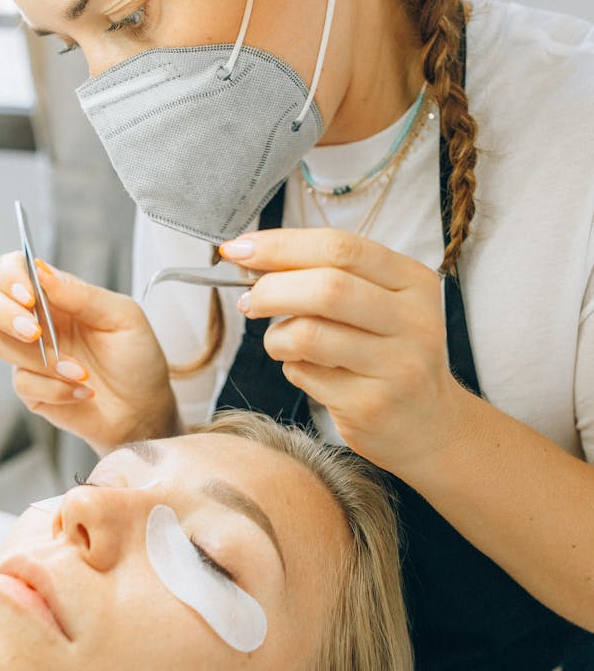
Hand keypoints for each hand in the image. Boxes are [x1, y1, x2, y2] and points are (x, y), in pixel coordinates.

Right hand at [0, 253, 177, 454]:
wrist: (144, 409)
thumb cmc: (137, 359)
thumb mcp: (122, 317)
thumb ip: (82, 294)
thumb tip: (42, 272)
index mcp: (57, 296)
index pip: (13, 270)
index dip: (10, 277)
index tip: (28, 296)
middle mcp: (37, 321)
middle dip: (6, 315)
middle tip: (36, 333)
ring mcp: (30, 355)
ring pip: (0, 342)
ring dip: (44, 359)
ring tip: (82, 372)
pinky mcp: (31, 388)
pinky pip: (22, 382)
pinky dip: (55, 388)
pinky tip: (81, 390)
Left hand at [220, 228, 466, 477]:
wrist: (432, 425)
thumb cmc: (389, 354)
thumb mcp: (380, 304)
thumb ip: (329, 276)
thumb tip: (253, 257)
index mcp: (413, 282)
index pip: (341, 248)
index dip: (281, 245)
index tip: (238, 250)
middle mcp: (413, 321)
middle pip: (326, 288)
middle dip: (270, 289)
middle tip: (248, 302)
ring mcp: (396, 366)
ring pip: (308, 334)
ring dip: (276, 336)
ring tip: (280, 343)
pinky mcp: (371, 405)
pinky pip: (306, 375)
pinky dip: (292, 368)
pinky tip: (309, 371)